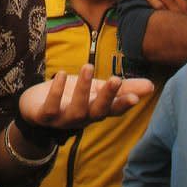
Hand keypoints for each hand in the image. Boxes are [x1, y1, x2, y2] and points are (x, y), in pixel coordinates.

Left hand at [18, 64, 153, 129]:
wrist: (35, 107)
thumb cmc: (71, 96)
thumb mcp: (97, 89)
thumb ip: (122, 88)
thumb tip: (151, 85)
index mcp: (97, 111)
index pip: (114, 109)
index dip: (124, 104)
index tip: (137, 96)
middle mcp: (83, 118)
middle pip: (98, 111)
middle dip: (108, 97)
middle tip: (115, 79)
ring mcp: (64, 119)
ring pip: (77, 110)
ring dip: (83, 89)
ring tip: (88, 67)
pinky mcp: (44, 116)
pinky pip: (51, 107)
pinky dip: (56, 91)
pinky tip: (62, 74)